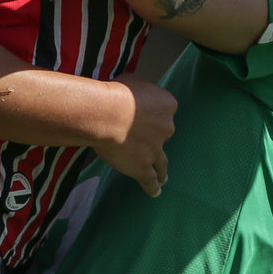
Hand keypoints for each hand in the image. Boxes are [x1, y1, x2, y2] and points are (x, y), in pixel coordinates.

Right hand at [89, 76, 176, 196]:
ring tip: (163, 177)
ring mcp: (156, 150)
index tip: (143, 115)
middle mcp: (166, 128)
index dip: (153, 114)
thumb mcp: (132, 81)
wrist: (106, 114)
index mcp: (167, 105)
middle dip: (154, 138)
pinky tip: (156, 192)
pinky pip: (151, 180)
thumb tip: (135, 94)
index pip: (165, 110)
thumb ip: (139, 91)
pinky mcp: (143, 167)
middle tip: (141, 141)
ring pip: (162, 162)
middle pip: (163, 134)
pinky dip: (154, 186)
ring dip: (162, 170)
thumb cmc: (116, 93)